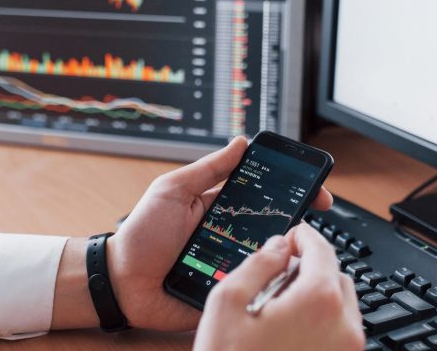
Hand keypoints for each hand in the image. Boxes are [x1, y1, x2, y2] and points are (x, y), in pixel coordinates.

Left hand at [105, 136, 333, 330]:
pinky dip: (264, 284)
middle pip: (274, 230)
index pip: (265, 197)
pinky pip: (252, 290)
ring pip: (269, 261)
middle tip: (308, 220)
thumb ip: (207, 169)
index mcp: (222, 210)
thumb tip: (241, 142)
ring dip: (282, 255)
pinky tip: (271, 277)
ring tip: (290, 247)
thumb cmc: (142, 235)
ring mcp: (231, 267)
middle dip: (295, 225)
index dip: (292, 192)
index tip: (316, 188)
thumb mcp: (173, 191)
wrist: (120, 281)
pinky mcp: (226, 294)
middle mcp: (231, 238)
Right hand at [194, 224, 364, 349]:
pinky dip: (322, 324)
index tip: (293, 235)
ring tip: (280, 308)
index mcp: (318, 302)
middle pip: (337, 277)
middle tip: (280, 274)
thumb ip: (258, 264)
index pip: (322, 250)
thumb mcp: (227, 303)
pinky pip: (340, 334)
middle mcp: (344, 327)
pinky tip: (288, 332)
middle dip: (312, 268)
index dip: (305, 236)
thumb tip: (279, 246)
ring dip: (318, 297)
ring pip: (342, 307)